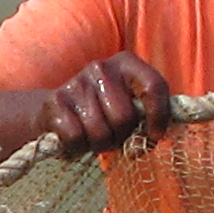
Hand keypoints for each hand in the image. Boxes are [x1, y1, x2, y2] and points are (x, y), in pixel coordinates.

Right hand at [43, 56, 175, 156]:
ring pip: (101, 132)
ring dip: (99, 145)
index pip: (154, 86)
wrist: (55, 112)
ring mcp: (76, 83)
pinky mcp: (54, 102)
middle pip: (124, 117)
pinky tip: (76, 141)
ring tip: (94, 138)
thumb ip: (146, 117)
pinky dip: (78, 148)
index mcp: (126, 64)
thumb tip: (148, 139)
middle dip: (121, 137)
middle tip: (113, 138)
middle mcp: (101, 68)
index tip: (154, 136)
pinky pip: (76, 138)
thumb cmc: (102, 114)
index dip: (159, 116)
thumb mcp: (128, 106)